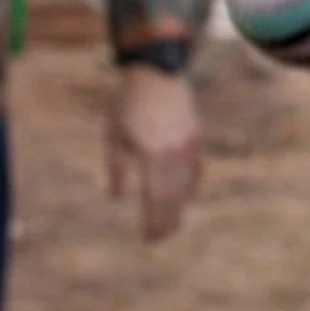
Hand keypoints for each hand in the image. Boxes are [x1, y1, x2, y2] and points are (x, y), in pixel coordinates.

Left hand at [107, 66, 202, 242]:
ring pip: (187, 185)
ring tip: (172, 223)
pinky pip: (195, 168)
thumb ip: (117, 169)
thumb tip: (118, 197)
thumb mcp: (114, 137)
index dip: (154, 221)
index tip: (149, 238)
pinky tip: (186, 194)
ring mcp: (188, 145)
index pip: (156, 199)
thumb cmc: (127, 105)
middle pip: (174, 197)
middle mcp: (174, 154)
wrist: (155, 72)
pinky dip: (190, 184)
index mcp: (152, 156)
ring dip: (179, 206)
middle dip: (168, 220)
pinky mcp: (195, 136)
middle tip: (161, 239)